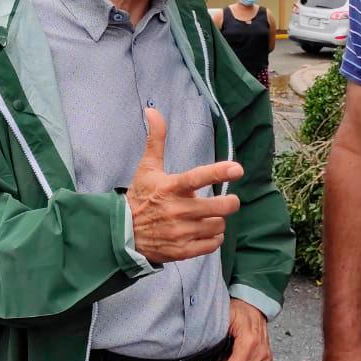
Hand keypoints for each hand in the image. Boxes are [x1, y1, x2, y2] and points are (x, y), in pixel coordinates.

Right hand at [127, 108, 242, 264]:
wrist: (123, 233)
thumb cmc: (140, 197)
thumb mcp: (147, 168)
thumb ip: (156, 140)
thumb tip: (152, 110)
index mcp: (170, 188)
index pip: (197, 178)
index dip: (219, 172)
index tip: (237, 169)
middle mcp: (177, 210)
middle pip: (220, 206)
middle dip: (229, 202)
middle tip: (229, 201)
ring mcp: (180, 232)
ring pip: (218, 225)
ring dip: (218, 220)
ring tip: (209, 217)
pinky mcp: (183, 250)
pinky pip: (213, 244)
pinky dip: (214, 238)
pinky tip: (205, 231)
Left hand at [213, 298, 272, 360]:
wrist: (253, 305)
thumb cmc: (238, 310)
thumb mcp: (221, 318)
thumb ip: (212, 336)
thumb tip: (201, 352)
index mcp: (250, 340)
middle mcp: (260, 350)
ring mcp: (265, 356)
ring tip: (224, 360)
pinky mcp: (266, 359)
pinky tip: (234, 359)